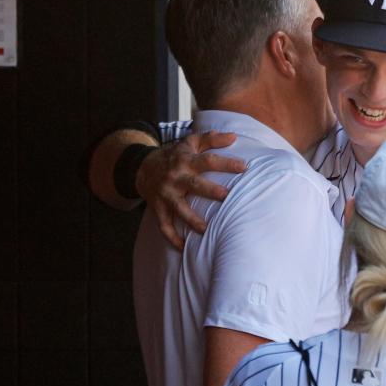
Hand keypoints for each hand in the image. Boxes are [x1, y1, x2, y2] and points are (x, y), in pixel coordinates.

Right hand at [136, 131, 245, 249]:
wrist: (141, 167)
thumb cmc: (174, 156)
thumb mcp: (189, 143)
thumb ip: (211, 139)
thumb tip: (234, 137)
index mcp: (185, 160)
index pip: (208, 160)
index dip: (226, 163)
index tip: (244, 167)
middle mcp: (176, 177)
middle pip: (194, 184)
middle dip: (210, 190)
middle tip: (227, 196)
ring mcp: (166, 194)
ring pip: (179, 208)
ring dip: (191, 220)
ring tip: (206, 230)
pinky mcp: (158, 208)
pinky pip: (164, 225)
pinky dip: (172, 237)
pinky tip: (183, 248)